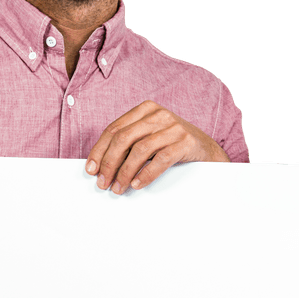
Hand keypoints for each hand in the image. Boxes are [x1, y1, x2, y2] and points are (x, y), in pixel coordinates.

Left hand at [85, 101, 228, 192]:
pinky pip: (160, 159)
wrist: (207, 151)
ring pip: (140, 150)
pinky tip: (137, 184)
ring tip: (118, 188)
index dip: (99, 150)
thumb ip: (129, 143)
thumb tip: (101, 165)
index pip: (114, 129)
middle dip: (109, 163)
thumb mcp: (150, 137)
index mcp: (146, 109)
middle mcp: (159, 114)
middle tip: (103, 183)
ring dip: (125, 172)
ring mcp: (174, 127)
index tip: (91, 169)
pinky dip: (146, 174)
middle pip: (124, 138)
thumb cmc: (173, 145)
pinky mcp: (186, 142)